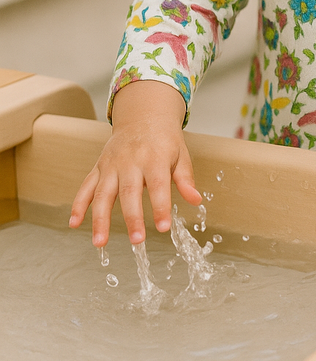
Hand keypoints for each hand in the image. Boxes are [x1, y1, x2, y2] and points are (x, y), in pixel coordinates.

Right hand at [69, 81, 201, 246]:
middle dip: (132, 218)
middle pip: (129, 192)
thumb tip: (196, 201)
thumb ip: (185, 179)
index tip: (163, 228)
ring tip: (100, 243)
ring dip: (99, 219)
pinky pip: (86, 187)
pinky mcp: (99, 167)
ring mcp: (111, 165)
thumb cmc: (164, 140)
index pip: (158, 186)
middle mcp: (130, 161)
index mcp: (154, 158)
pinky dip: (78, 205)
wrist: (143, 116)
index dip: (161, 207)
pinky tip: (74, 224)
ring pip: (103, 193)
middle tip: (137, 241)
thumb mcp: (181, 155)